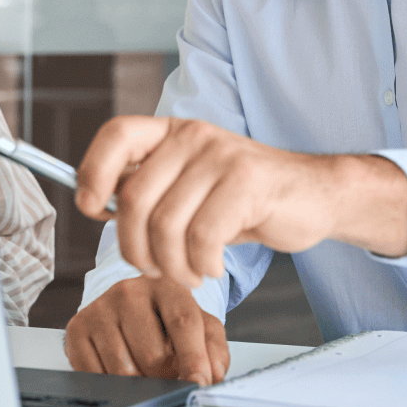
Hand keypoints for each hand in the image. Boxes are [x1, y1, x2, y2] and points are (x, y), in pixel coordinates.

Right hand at [64, 276, 228, 385]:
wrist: (127, 307)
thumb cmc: (167, 320)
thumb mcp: (200, 326)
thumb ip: (214, 349)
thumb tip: (212, 376)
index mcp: (166, 285)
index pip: (183, 323)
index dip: (194, 358)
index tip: (199, 384)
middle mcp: (129, 291)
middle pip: (153, 356)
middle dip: (165, 376)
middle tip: (167, 371)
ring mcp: (99, 309)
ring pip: (124, 371)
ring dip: (139, 383)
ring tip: (144, 368)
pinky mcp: (77, 328)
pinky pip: (95, 375)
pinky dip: (111, 384)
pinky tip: (118, 367)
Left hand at [76, 116, 406, 288]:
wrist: (314, 196)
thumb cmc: (245, 200)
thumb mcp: (191, 187)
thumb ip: (151, 191)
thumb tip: (96, 205)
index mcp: (172, 132)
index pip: (117, 135)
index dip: (92, 170)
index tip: (92, 208)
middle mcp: (193, 136)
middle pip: (134, 198)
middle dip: (135, 248)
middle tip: (155, 269)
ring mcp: (221, 156)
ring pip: (165, 225)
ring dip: (171, 265)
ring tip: (188, 273)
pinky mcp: (247, 182)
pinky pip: (201, 237)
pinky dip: (200, 264)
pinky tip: (212, 266)